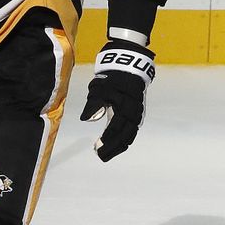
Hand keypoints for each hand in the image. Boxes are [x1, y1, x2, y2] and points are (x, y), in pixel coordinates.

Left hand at [80, 41, 154, 161]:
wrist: (129, 66)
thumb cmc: (111, 78)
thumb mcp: (99, 89)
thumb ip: (93, 105)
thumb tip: (86, 119)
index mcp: (123, 107)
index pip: (115, 129)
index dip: (106, 141)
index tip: (96, 149)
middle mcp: (133, 113)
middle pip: (124, 136)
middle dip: (113, 148)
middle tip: (100, 157)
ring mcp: (137, 113)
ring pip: (129, 135)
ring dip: (119, 146)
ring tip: (107, 154)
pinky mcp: (138, 113)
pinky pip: (132, 130)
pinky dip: (125, 139)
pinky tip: (118, 145)